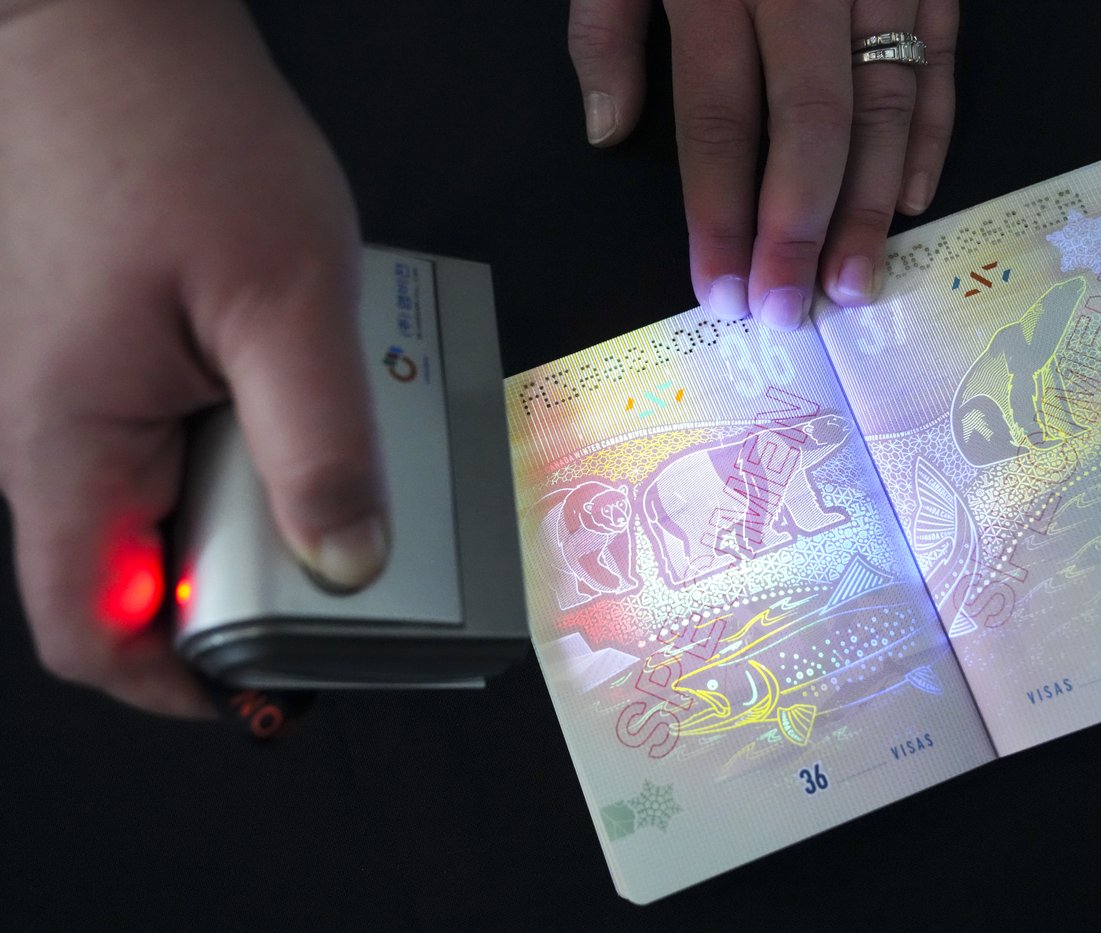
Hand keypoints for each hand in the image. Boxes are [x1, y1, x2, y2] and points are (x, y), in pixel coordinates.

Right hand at [0, 0, 387, 715]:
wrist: (108, 29)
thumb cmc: (176, 133)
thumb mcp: (288, 301)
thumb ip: (322, 444)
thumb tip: (350, 562)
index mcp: (70, 441)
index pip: (90, 629)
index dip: (177, 686)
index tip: (264, 695)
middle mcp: (48, 429)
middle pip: (140, 574)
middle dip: (246, 583)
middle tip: (344, 550)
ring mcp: (73, 389)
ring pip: (163, 501)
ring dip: (254, 502)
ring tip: (332, 450)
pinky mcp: (105, 352)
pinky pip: (172, 434)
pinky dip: (241, 439)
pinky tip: (295, 391)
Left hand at [569, 0, 957, 327]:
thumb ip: (605, 24)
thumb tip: (606, 131)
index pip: (720, 118)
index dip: (721, 211)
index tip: (723, 288)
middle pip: (810, 121)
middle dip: (801, 225)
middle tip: (794, 312)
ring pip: (884, 97)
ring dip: (872, 199)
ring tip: (855, 280)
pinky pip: (940, 49)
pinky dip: (931, 126)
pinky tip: (917, 196)